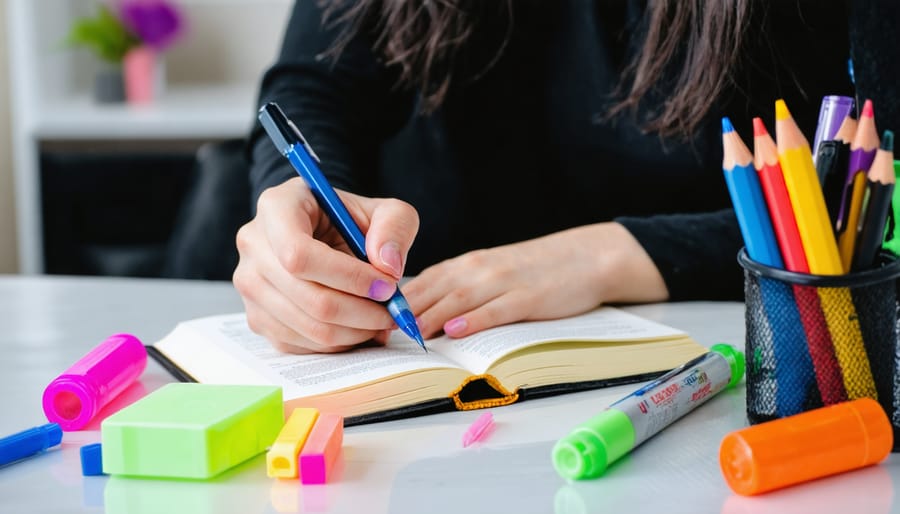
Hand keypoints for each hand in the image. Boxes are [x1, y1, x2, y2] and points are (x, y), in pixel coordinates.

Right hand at [233, 177, 418, 352]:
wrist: (325, 232)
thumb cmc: (352, 219)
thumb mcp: (386, 210)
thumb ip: (396, 227)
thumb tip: (388, 267)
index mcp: (276, 207)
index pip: (299, 254)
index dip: (348, 277)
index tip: (387, 285)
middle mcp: (253, 245)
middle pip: (306, 296)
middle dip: (360, 311)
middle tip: (393, 312)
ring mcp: (249, 285)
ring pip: (306, 326)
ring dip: (354, 331)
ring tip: (383, 320)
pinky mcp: (257, 316)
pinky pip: (300, 343)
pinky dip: (338, 343)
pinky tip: (361, 328)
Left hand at [402, 222, 667, 338]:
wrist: (586, 257)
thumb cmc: (535, 270)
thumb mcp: (491, 273)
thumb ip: (459, 289)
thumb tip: (422, 316)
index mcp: (467, 264)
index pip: (422, 282)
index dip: (395, 303)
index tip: (371, 321)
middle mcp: (479, 269)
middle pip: (432, 290)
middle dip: (403, 314)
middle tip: (377, 335)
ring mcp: (504, 281)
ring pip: (458, 298)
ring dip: (429, 317)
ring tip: (406, 336)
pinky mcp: (529, 296)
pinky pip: (496, 308)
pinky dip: (473, 319)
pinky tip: (454, 330)